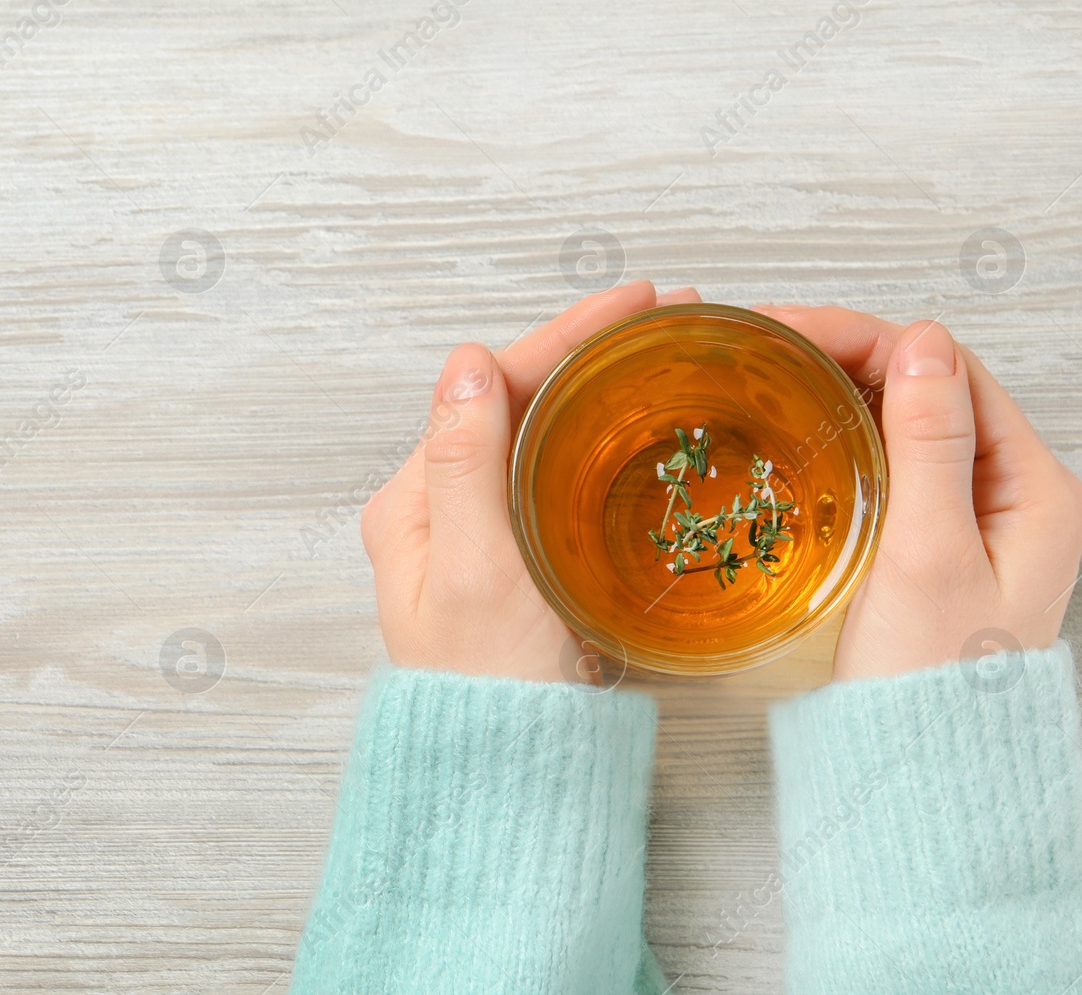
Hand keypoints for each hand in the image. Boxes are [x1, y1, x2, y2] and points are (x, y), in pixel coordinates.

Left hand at [362, 282, 702, 683]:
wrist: (510, 780)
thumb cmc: (493, 691)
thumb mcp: (478, 572)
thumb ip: (466, 466)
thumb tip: (465, 361)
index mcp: (414, 503)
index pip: (487, 387)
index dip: (564, 335)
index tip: (634, 302)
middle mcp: (438, 512)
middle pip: (513, 400)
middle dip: (586, 349)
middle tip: (666, 316)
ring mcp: (478, 537)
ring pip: (536, 433)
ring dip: (593, 385)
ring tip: (659, 352)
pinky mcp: (516, 563)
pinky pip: (552, 476)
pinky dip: (594, 437)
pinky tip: (634, 425)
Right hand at [754, 305, 1081, 681]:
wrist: (923, 773)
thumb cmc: (929, 679)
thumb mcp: (927, 553)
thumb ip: (929, 443)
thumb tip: (921, 339)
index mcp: (1039, 488)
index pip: (952, 372)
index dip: (870, 338)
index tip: (788, 330)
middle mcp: (1019, 495)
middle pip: (934, 389)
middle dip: (852, 355)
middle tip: (765, 345)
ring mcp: (980, 519)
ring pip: (912, 423)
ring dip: (848, 390)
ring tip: (773, 371)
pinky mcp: (940, 544)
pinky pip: (899, 464)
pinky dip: (851, 435)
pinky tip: (803, 428)